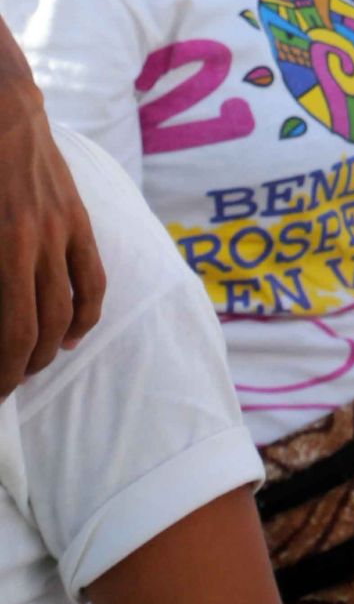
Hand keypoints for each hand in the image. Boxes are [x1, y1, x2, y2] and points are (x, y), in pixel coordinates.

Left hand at [0, 29, 104, 392]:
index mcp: (5, 243)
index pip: (11, 334)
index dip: (1, 374)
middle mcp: (38, 242)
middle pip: (40, 330)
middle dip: (19, 370)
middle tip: (2, 389)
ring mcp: (63, 227)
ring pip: (69, 309)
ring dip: (50, 348)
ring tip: (30, 367)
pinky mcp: (76, 214)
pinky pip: (93, 274)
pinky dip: (87, 312)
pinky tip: (73, 334)